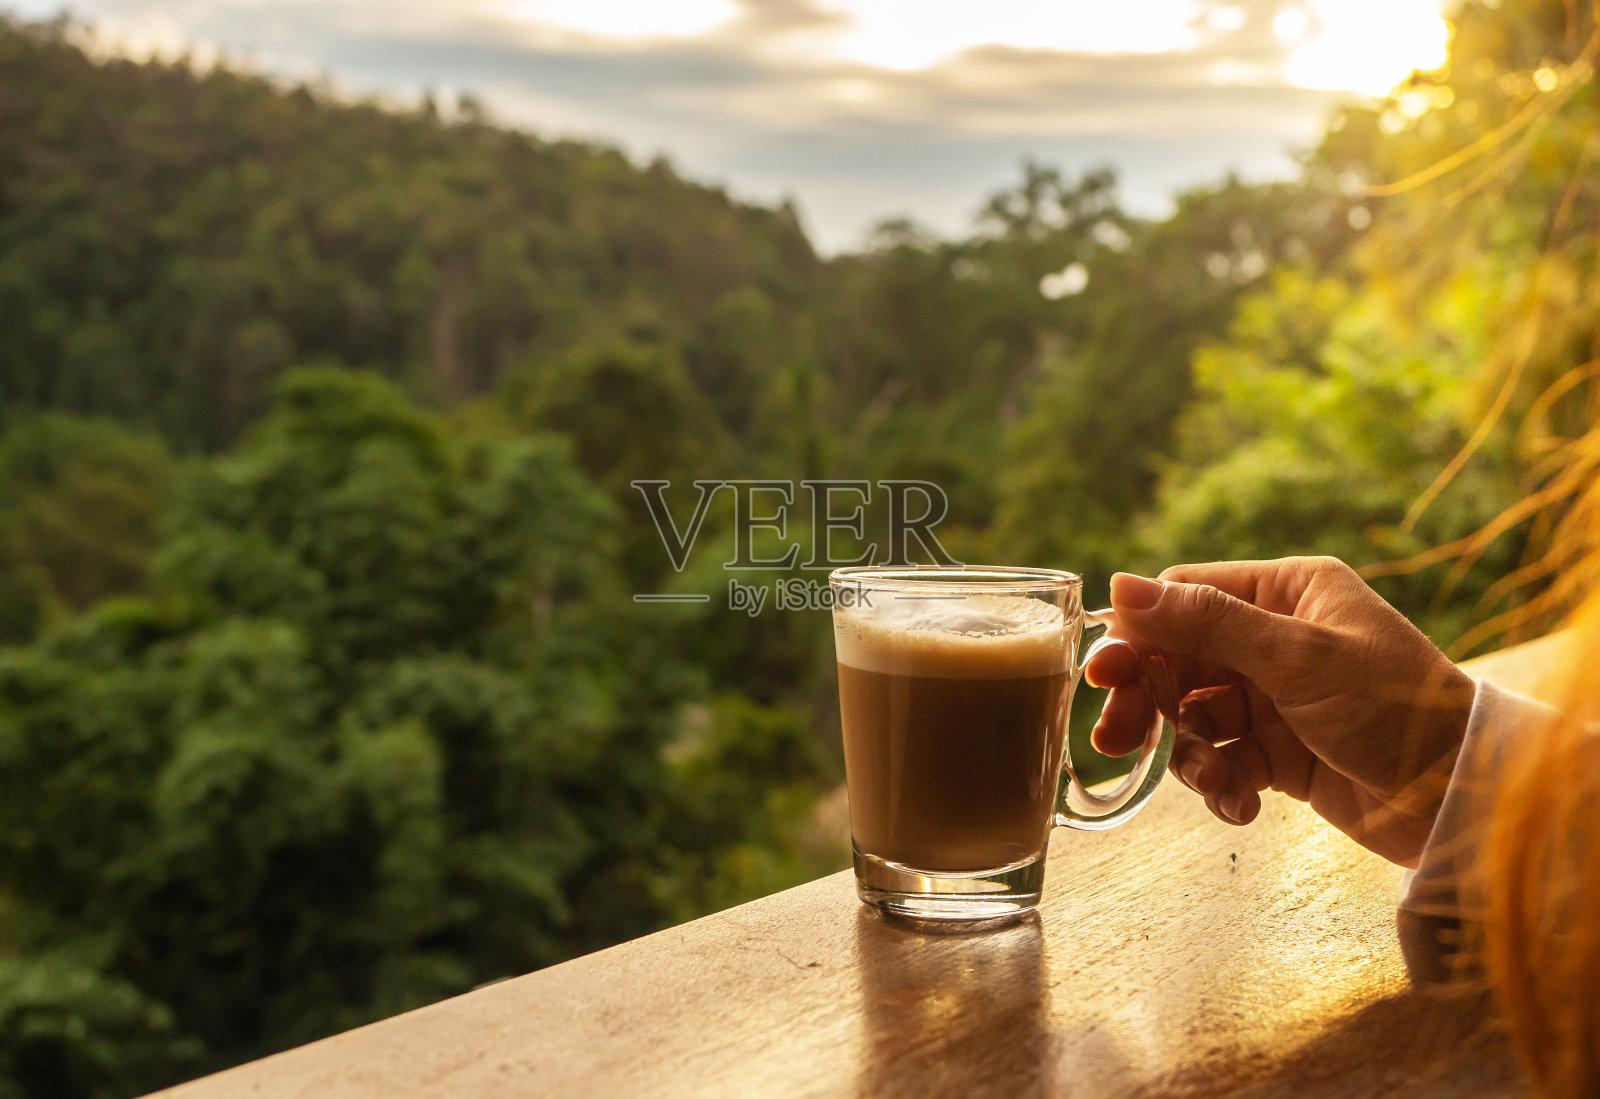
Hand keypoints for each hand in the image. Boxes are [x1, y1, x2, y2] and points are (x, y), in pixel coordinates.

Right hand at [1086, 557, 1475, 866]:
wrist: (1461, 799)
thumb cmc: (1395, 709)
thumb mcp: (1296, 658)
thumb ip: (1205, 623)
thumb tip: (1120, 587)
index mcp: (1288, 591)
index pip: (1187, 597)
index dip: (1141, 634)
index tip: (1106, 673)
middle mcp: (1278, 637)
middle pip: (1179, 659)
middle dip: (1150, 702)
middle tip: (1114, 738)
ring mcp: (1277, 697)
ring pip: (1195, 716)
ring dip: (1191, 753)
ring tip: (1212, 781)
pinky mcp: (1281, 752)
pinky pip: (1224, 759)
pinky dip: (1223, 783)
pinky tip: (1243, 805)